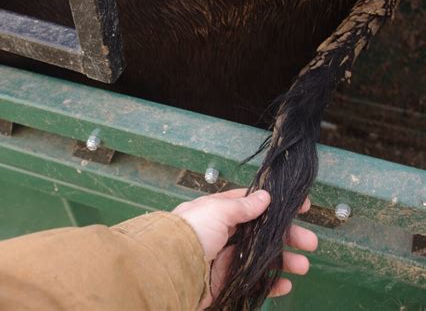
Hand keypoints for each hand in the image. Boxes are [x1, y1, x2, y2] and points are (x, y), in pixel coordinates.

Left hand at [172, 188, 317, 308]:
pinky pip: (254, 281)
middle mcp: (225, 234)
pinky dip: (271, 283)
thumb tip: (264, 196)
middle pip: (264, 233)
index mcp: (220, 212)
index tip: (301, 207)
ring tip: (303, 265)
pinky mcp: (227, 281)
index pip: (254, 205)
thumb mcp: (216, 210)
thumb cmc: (190, 232)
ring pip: (262, 258)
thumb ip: (241, 205)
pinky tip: (285, 283)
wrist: (170, 268)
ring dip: (285, 261)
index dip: (277, 205)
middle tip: (309, 241)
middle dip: (288, 236)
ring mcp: (227, 258)